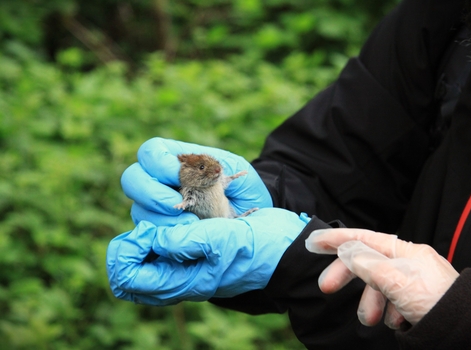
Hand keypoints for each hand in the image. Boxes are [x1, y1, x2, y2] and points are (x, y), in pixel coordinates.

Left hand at [107, 208, 308, 305]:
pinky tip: (179, 209)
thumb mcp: (224, 240)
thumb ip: (186, 241)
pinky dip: (161, 225)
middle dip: (133, 240)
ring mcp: (183, 264)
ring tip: (173, 212)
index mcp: (182, 281)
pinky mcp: (192, 249)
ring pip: (142, 252)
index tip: (150, 228)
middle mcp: (176, 276)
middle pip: (127, 268)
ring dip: (149, 228)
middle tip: (155, 221)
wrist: (284, 246)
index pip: (127, 277)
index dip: (127, 250)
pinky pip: (160, 241)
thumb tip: (151, 239)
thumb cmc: (259, 246)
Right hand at [121, 138, 272, 225]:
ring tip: (190, 224)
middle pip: (132, 178)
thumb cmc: (244, 192)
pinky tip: (185, 236)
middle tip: (176, 205)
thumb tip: (206, 172)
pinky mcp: (160, 231)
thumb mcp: (238, 173)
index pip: (151, 152)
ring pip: (138, 209)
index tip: (177, 177)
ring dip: (160, 218)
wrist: (251, 221)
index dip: (157, 163)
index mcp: (177, 160)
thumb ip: (219, 166)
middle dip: (150, 193)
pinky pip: (149, 232)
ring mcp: (156, 208)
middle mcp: (160, 182)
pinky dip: (164, 235)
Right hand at [305, 228, 458, 328]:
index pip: (363, 238)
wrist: (466, 332)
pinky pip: (391, 302)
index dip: (336, 238)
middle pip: (366, 262)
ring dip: (369, 303)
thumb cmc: (435, 302)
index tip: (313, 242)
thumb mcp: (395, 279)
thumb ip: (366, 262)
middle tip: (326, 287)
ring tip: (371, 320)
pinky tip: (395, 322)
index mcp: (404, 251)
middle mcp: (408, 263)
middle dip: (347, 276)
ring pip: (378, 286)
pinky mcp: (416, 301)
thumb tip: (346, 250)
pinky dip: (387, 312)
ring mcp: (413, 282)